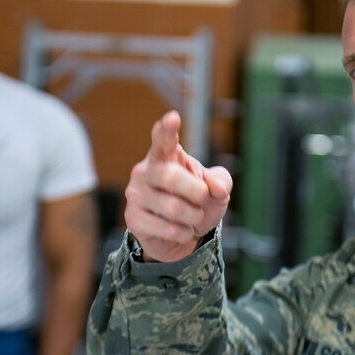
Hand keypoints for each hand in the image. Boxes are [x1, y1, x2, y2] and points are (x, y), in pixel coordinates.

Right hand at [124, 111, 231, 261]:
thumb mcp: (217, 191)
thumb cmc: (197, 204)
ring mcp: (135, 194)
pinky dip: (184, 232)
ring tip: (192, 217)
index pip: (163, 140)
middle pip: (171, 176)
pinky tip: (180, 230)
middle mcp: (145, 171)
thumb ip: (221, 182)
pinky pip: (167, 228)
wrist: (183, 237)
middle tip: (203, 199)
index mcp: (166, 156)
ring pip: (172, 207)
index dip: (166, 130)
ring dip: (193, 216)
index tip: (173, 118)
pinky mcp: (133, 219)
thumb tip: (215, 187)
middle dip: (196, 192)